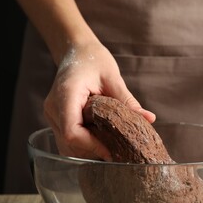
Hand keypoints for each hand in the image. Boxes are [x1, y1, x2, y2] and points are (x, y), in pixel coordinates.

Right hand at [44, 40, 155, 159]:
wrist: (76, 51)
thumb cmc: (93, 59)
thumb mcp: (112, 77)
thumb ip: (128, 101)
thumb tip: (149, 119)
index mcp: (66, 95)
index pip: (72, 131)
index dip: (92, 145)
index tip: (112, 151)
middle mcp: (54, 108)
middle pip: (68, 143)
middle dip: (92, 150)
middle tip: (117, 151)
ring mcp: (52, 114)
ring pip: (66, 145)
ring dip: (87, 150)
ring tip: (110, 146)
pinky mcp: (57, 118)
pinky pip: (67, 139)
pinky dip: (83, 144)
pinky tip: (100, 139)